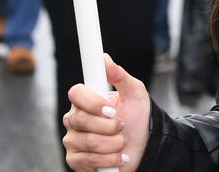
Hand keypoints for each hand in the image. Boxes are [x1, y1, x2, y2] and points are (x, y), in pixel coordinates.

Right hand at [64, 53, 149, 171]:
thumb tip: (105, 58)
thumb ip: (119, 76)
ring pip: (88, 142)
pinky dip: (109, 159)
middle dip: (109, 126)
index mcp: (86, 99)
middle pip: (81, 120)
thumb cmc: (138, 117)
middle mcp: (74, 119)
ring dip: (113, 143)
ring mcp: (73, 140)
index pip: (76, 93)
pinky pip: (88, 161)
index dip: (93, 103)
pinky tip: (119, 156)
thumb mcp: (134, 93)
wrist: (144, 145)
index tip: (112, 109)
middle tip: (122, 126)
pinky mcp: (75, 160)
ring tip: (122, 141)